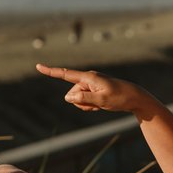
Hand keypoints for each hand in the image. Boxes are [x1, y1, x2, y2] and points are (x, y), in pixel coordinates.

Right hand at [37, 66, 152, 117]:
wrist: (134, 98)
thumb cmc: (120, 97)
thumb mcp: (102, 101)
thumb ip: (83, 99)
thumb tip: (67, 98)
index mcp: (88, 77)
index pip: (65, 74)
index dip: (51, 71)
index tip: (38, 66)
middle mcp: (87, 79)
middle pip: (72, 95)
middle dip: (80, 103)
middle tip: (98, 104)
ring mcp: (90, 85)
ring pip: (77, 100)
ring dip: (86, 106)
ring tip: (101, 105)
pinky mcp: (93, 91)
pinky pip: (84, 102)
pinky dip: (90, 106)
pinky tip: (102, 106)